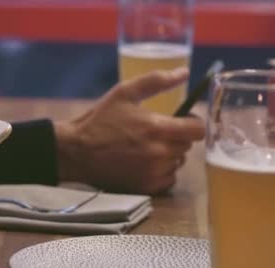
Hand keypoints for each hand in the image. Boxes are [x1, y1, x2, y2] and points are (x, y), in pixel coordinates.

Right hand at [54, 68, 204, 193]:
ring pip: (178, 162)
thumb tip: (184, 73)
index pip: (198, 130)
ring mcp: (153, 172)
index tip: (181, 120)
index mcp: (158, 128)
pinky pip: (169, 178)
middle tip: (157, 132)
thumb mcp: (124, 92)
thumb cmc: (99, 120)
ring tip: (148, 147)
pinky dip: (162, 171)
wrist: (76, 151)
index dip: (192, 122)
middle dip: (177, 137)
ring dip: (170, 154)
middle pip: (188, 146)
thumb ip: (156, 81)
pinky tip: (145, 162)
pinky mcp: (146, 187)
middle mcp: (160, 153)